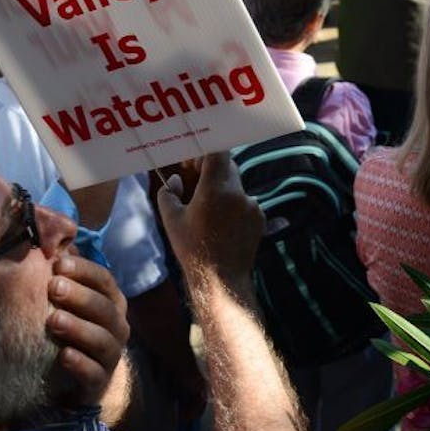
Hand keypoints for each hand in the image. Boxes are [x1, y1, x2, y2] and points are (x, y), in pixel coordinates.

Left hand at [46, 254, 129, 407]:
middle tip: (52, 287)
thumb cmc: (73, 329)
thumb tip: (55, 237)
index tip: (57, 263)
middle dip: (79, 296)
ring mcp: (111, 354)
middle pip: (104, 307)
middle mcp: (117, 325)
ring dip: (78, 328)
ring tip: (53, 320)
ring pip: (102, 339)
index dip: (84, 270)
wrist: (80, 379)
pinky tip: (63, 356)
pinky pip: (94, 372)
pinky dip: (80, 364)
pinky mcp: (99, 381)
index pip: (104, 280)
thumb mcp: (69, 300)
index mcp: (112, 301)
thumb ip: (65, 272)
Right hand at [157, 152, 263, 290]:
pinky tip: (224, 224)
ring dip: (224, 191)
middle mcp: (238, 192)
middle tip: (198, 183)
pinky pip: (246, 203)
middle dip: (213, 171)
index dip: (206, 152)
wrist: (220, 278)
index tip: (195, 162)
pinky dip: (235, 206)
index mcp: (215, 188)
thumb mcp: (172, 221)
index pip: (217, 152)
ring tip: (210, 212)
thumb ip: (168, 193)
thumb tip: (175, 180)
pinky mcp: (261, 218)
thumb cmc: (192, 249)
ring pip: (237, 186)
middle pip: (228, 167)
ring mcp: (252, 205)